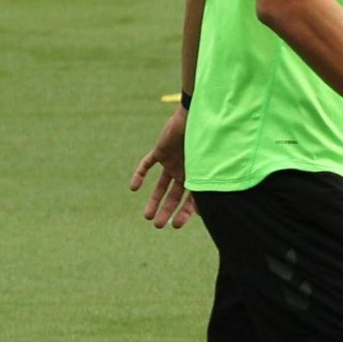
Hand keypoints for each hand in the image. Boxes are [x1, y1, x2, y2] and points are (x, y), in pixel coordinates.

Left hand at [129, 106, 198, 228]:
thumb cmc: (209, 140)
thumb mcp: (209, 166)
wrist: (198, 115)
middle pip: (174, 195)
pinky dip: (140, 176)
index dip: (185, 213)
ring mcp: (172, 161)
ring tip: (147, 216)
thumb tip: (209, 211)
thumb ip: (208, 185)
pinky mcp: (160, 151)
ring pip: (160, 185)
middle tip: (158, 225)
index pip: (192, 199)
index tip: (176, 225)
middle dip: (167, 210)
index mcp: (199, 175)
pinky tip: (133, 188)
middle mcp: (185, 170)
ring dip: (154, 200)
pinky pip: (147, 165)